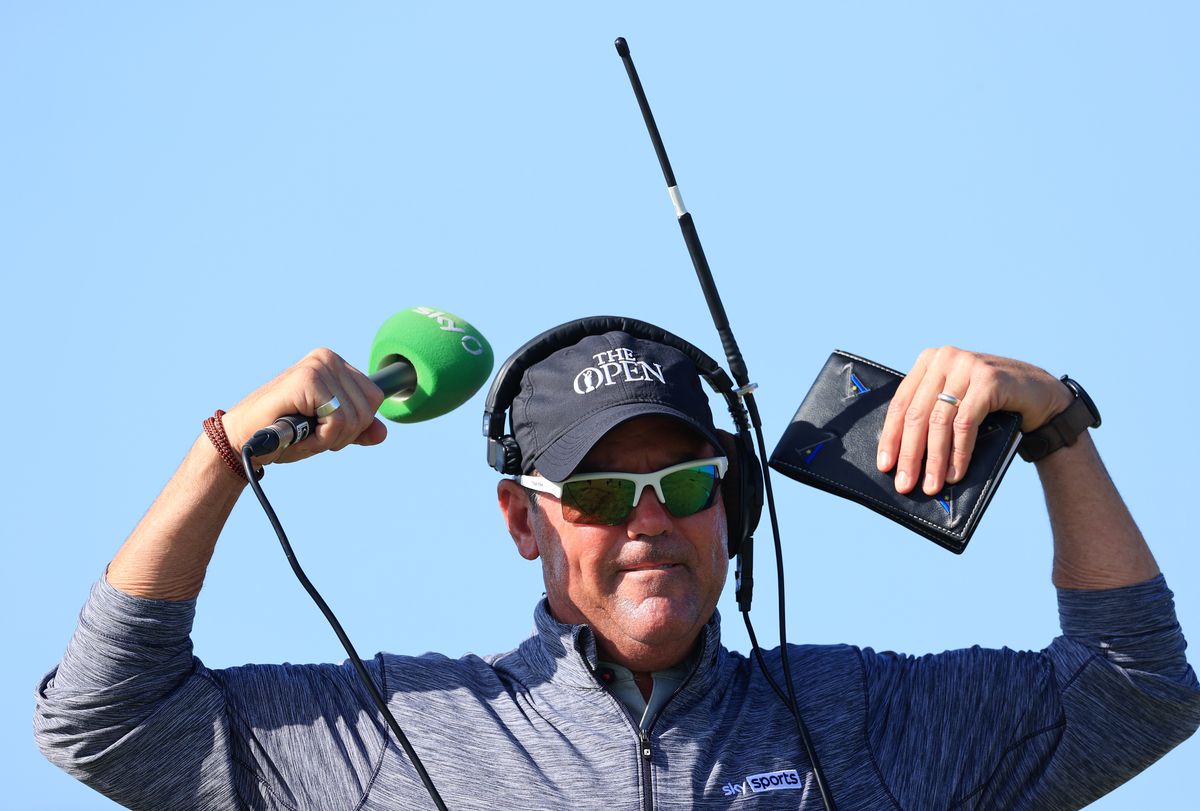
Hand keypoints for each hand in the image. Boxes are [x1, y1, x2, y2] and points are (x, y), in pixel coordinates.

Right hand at [220, 348, 387, 464]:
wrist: (242, 440)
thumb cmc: (284, 433)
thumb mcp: (328, 432)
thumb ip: (356, 429)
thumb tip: (382, 433)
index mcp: (336, 364)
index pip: (374, 399)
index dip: (355, 425)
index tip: (324, 428)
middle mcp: (328, 358)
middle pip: (368, 409)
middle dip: (343, 434)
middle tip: (311, 433)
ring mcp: (317, 365)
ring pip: (354, 417)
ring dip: (330, 438)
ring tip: (302, 432)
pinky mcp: (307, 379)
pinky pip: (338, 420)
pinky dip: (321, 437)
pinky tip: (298, 432)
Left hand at [876, 346, 1073, 495]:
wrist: (1041, 394)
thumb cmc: (991, 404)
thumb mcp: (955, 400)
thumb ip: (930, 414)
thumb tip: (899, 459)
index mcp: (928, 361)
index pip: (900, 404)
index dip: (890, 437)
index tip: (884, 467)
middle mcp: (944, 358)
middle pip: (917, 414)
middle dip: (909, 454)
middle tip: (904, 484)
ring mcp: (967, 366)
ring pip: (939, 421)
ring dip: (934, 459)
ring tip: (931, 485)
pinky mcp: (988, 381)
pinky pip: (965, 424)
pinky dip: (958, 452)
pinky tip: (954, 473)